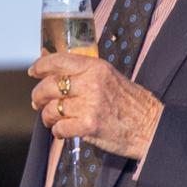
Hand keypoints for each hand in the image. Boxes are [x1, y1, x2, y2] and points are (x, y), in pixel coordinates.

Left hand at [29, 52, 163, 159]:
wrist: (153, 128)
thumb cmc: (130, 102)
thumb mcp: (108, 76)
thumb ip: (79, 68)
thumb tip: (45, 55)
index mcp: (96, 67)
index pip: (57, 61)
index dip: (40, 66)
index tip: (33, 72)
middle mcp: (92, 83)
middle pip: (49, 86)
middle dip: (38, 96)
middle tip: (38, 102)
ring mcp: (90, 104)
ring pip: (52, 108)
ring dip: (47, 116)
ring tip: (51, 119)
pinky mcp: (90, 125)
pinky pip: (60, 127)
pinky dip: (57, 131)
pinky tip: (61, 131)